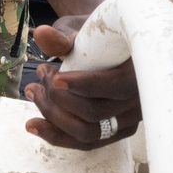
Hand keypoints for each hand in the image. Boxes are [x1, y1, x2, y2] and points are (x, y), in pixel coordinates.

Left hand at [24, 16, 141, 148]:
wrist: (105, 48)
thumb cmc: (93, 38)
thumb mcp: (79, 30)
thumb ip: (62, 37)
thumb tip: (42, 34)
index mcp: (140, 70)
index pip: (117, 85)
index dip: (84, 84)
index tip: (54, 78)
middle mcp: (140, 100)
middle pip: (95, 113)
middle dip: (57, 97)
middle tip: (41, 74)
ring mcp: (129, 121)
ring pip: (87, 132)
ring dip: (52, 114)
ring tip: (32, 91)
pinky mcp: (114, 132)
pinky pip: (85, 142)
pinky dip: (55, 135)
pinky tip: (32, 125)